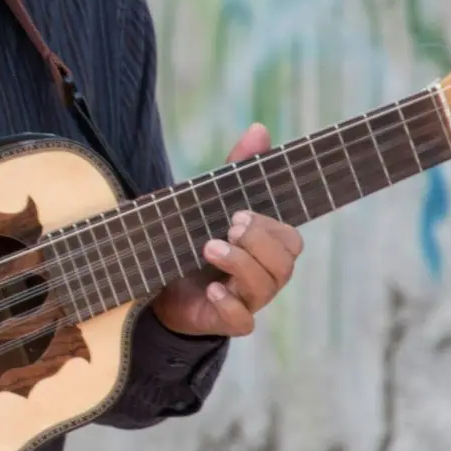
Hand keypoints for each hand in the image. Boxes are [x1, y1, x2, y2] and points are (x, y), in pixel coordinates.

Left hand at [150, 123, 303, 337]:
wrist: (158, 284)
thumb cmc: (194, 239)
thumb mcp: (212, 202)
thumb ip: (237, 169)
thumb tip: (260, 128)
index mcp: (266, 248)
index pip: (291, 240)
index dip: (269, 227)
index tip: (236, 213)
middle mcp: (263, 276)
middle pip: (285, 263)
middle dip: (257, 242)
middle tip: (226, 228)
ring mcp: (248, 300)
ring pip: (266, 288)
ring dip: (240, 265)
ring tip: (209, 248)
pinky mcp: (227, 321)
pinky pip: (244, 321)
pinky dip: (230, 304)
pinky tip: (213, 289)